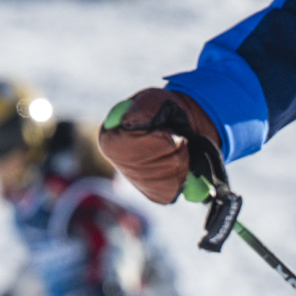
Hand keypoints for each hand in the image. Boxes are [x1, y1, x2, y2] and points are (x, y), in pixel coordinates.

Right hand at [97, 88, 217, 203]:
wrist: (180, 125)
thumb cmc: (163, 110)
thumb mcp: (154, 100)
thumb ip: (142, 108)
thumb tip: (126, 122)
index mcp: (110, 139)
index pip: (138, 145)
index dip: (158, 134)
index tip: (164, 126)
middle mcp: (119, 165)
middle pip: (159, 162)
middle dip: (173, 144)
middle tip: (173, 134)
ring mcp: (138, 182)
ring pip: (172, 173)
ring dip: (181, 155)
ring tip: (175, 145)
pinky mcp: (157, 195)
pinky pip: (177, 186)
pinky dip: (184, 171)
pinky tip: (176, 159)